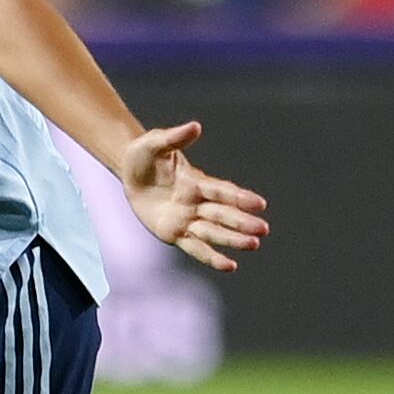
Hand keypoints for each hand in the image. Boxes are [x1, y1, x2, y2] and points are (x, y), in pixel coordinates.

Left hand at [115, 121, 265, 272]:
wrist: (130, 173)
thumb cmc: (144, 155)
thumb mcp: (155, 143)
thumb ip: (175, 138)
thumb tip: (195, 126)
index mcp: (195, 181)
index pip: (221, 191)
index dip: (239, 197)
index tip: (260, 204)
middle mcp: (196, 202)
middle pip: (222, 213)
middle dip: (242, 221)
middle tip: (263, 229)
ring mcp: (187, 219)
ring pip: (213, 232)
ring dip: (233, 239)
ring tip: (254, 245)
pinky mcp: (174, 234)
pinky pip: (195, 248)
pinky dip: (211, 257)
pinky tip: (230, 266)